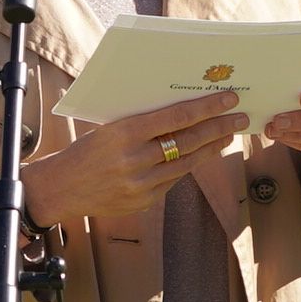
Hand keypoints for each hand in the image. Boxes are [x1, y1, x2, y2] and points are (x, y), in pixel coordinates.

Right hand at [24, 89, 246, 226]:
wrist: (60, 188)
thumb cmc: (85, 151)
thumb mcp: (110, 127)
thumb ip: (143, 123)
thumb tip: (183, 112)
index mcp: (124, 132)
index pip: (176, 117)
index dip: (206, 108)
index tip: (228, 99)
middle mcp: (135, 159)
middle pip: (188, 141)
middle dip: (218, 127)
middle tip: (239, 118)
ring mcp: (140, 184)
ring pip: (186, 163)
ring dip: (210, 148)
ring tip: (227, 136)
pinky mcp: (143, 202)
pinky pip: (172, 181)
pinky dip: (188, 166)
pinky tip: (201, 155)